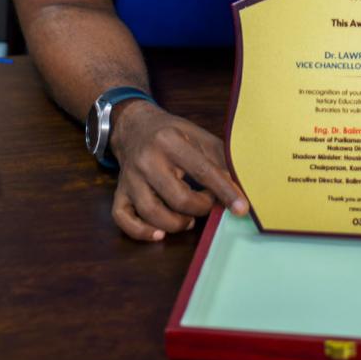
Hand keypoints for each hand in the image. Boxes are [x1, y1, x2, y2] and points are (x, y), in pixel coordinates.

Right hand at [108, 100, 248, 241]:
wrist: (134, 126)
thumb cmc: (172, 133)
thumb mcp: (199, 136)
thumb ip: (218, 161)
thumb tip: (236, 190)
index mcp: (170, 141)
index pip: (202, 170)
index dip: (224, 191)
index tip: (241, 209)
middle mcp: (147, 159)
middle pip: (178, 198)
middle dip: (200, 208)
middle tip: (207, 203)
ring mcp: (130, 178)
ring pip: (152, 213)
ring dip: (177, 224)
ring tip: (188, 219)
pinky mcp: (119, 192)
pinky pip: (123, 219)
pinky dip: (141, 232)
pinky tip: (159, 233)